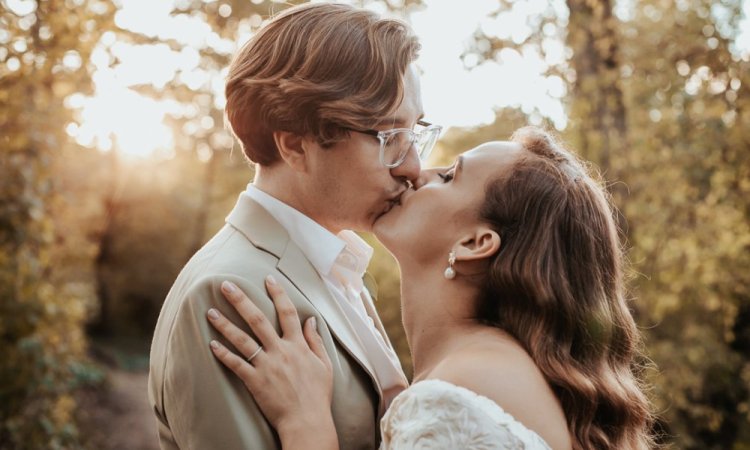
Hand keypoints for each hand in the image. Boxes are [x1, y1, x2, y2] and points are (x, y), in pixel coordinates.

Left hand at [207, 276, 336, 447]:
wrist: (307, 421)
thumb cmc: (317, 395)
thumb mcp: (324, 365)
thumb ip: (316, 341)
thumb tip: (311, 321)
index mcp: (298, 345)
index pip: (288, 313)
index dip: (278, 293)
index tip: (268, 279)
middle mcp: (281, 351)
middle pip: (258, 319)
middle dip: (241, 300)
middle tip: (226, 285)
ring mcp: (267, 365)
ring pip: (242, 340)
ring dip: (225, 324)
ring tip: (210, 312)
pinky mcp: (255, 381)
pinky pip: (236, 364)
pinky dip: (223, 354)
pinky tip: (212, 344)